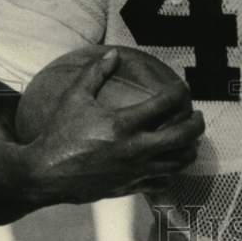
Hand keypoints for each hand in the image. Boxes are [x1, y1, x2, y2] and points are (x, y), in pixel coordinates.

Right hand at [22, 49, 203, 205]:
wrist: (44, 174)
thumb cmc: (59, 133)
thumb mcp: (74, 97)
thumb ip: (96, 73)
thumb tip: (115, 53)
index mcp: (123, 124)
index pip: (167, 103)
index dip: (180, 92)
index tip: (182, 87)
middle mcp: (135, 148)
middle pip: (183, 135)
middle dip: (197, 122)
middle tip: (196, 114)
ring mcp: (136, 171)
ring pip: (179, 162)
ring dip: (190, 148)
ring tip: (189, 138)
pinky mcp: (131, 187)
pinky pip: (163, 181)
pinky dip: (172, 170)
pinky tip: (169, 160)